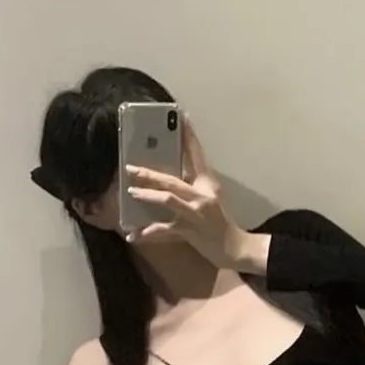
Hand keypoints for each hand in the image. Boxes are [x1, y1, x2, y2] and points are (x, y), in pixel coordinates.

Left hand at [125, 117, 270, 273]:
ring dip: (148, 195)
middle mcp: (202, 195)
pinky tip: (132, 236)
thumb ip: (192, 185)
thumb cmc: (220, 222)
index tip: (181, 117)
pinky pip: (164, 231)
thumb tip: (169, 177)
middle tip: (130, 168)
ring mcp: (195, 213)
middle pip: (173, 179)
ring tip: (132, 192)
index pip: (197, 155)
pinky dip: (147, 234)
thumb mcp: (209, 198)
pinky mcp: (190, 231)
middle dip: (150, 174)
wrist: (235, 248)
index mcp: (208, 184)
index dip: (189, 136)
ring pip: (168, 199)